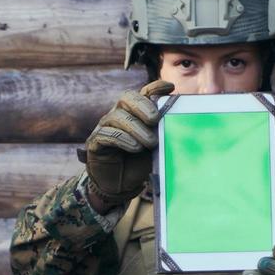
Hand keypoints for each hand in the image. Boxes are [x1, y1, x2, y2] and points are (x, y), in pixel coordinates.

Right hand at [84, 79, 173, 210]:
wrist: (120, 186)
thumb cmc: (138, 164)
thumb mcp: (155, 148)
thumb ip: (162, 135)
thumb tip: (179, 126)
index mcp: (134, 113)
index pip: (143, 93)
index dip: (155, 87)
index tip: (170, 87)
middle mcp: (118, 114)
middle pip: (127, 98)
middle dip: (142, 106)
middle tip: (155, 119)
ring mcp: (104, 127)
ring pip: (117, 117)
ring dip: (136, 129)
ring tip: (150, 142)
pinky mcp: (95, 143)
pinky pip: (106, 135)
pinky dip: (122, 140)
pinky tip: (134, 148)